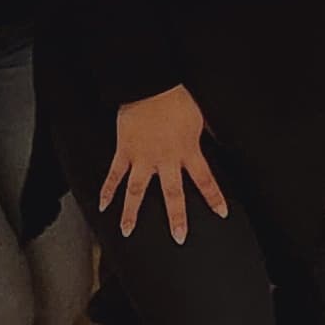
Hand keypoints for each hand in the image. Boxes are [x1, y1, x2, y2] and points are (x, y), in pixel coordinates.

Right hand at [99, 86, 225, 242]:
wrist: (152, 86)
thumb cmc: (178, 99)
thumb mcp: (200, 119)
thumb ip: (206, 137)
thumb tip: (221, 143)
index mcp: (188, 151)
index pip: (205, 180)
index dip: (214, 198)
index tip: (221, 214)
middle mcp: (166, 159)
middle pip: (173, 194)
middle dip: (176, 218)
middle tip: (179, 238)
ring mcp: (143, 157)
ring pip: (138, 191)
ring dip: (132, 213)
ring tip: (127, 232)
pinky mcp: (124, 151)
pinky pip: (114, 175)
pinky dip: (107, 190)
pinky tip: (103, 206)